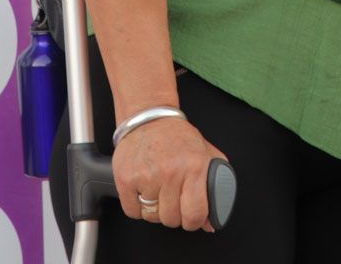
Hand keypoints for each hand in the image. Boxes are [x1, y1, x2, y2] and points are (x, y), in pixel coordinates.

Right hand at [114, 114, 226, 232]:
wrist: (149, 118)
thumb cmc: (178, 138)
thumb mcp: (206, 155)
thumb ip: (214, 187)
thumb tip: (211, 223)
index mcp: (195, 167)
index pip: (195, 214)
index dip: (194, 221)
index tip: (191, 217)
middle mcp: (171, 172)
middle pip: (172, 218)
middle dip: (174, 212)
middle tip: (173, 195)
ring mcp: (147, 176)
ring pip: (152, 216)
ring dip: (155, 208)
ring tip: (158, 188)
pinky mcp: (126, 179)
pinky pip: (133, 211)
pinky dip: (137, 205)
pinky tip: (143, 188)